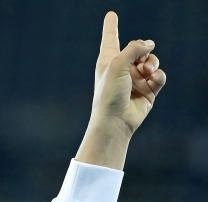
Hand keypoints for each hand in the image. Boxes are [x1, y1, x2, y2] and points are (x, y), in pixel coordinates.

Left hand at [90, 11, 166, 137]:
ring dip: (153, 62)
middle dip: (143, 50)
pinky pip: (159, 76)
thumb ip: (133, 48)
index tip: (111, 15)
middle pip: (139, 48)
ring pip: (152, 61)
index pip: (110, 38)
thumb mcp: (117, 64)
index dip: (111, 26)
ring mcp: (135, 79)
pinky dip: (158, 75)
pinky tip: (153, 79)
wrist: (115, 121)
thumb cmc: (109, 93)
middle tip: (141, 60)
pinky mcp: (147, 90)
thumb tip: (150, 44)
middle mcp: (121, 68)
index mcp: (108, 61)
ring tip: (147, 71)